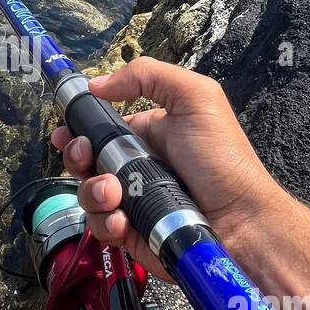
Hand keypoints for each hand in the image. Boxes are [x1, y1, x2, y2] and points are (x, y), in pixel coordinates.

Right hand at [51, 58, 286, 278]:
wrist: (242, 221)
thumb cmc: (222, 158)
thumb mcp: (196, 97)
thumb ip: (148, 76)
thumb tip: (97, 83)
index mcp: (146, 135)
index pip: (100, 129)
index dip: (78, 128)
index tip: (66, 131)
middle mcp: (135, 167)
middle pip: (85, 161)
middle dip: (78, 158)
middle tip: (86, 158)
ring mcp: (131, 201)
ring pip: (88, 194)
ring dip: (94, 191)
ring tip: (115, 194)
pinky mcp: (131, 233)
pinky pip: (101, 227)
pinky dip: (106, 222)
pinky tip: (123, 221)